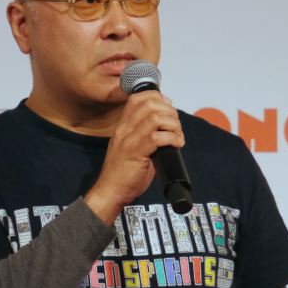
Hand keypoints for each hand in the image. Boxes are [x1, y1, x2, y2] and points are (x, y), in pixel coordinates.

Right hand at [84, 91, 184, 224]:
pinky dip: (172, 138)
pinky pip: (157, 137)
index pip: (137, 98)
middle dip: (170, 112)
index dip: (157, 98)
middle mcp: (124, 129)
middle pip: (150, 104)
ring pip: (155, 118)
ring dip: (173, 125)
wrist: (110, 190)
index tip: (168, 107)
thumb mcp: (130, 145)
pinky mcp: (136, 153)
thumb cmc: (123, 171)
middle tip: (176, 127)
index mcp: (122, 125)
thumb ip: (143, 133)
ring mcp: (129, 140)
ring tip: (177, 137)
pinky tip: (176, 145)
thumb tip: (166, 124)